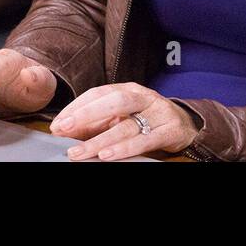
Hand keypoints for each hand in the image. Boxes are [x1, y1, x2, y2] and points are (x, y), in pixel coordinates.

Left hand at [49, 82, 199, 160]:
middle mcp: (143, 97)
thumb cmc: (148, 120)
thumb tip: (66, 130)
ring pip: (127, 125)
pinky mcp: (170, 130)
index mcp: (129, 90)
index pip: (99, 93)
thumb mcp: (123, 116)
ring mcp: (158, 113)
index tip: (58, 123)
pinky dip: (125, 148)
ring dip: (101, 139)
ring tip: (81, 151)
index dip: (76, 107)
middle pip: (113, 101)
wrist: (187, 124)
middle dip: (85, 115)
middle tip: (63, 129)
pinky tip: (108, 155)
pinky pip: (146, 140)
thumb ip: (97, 122)